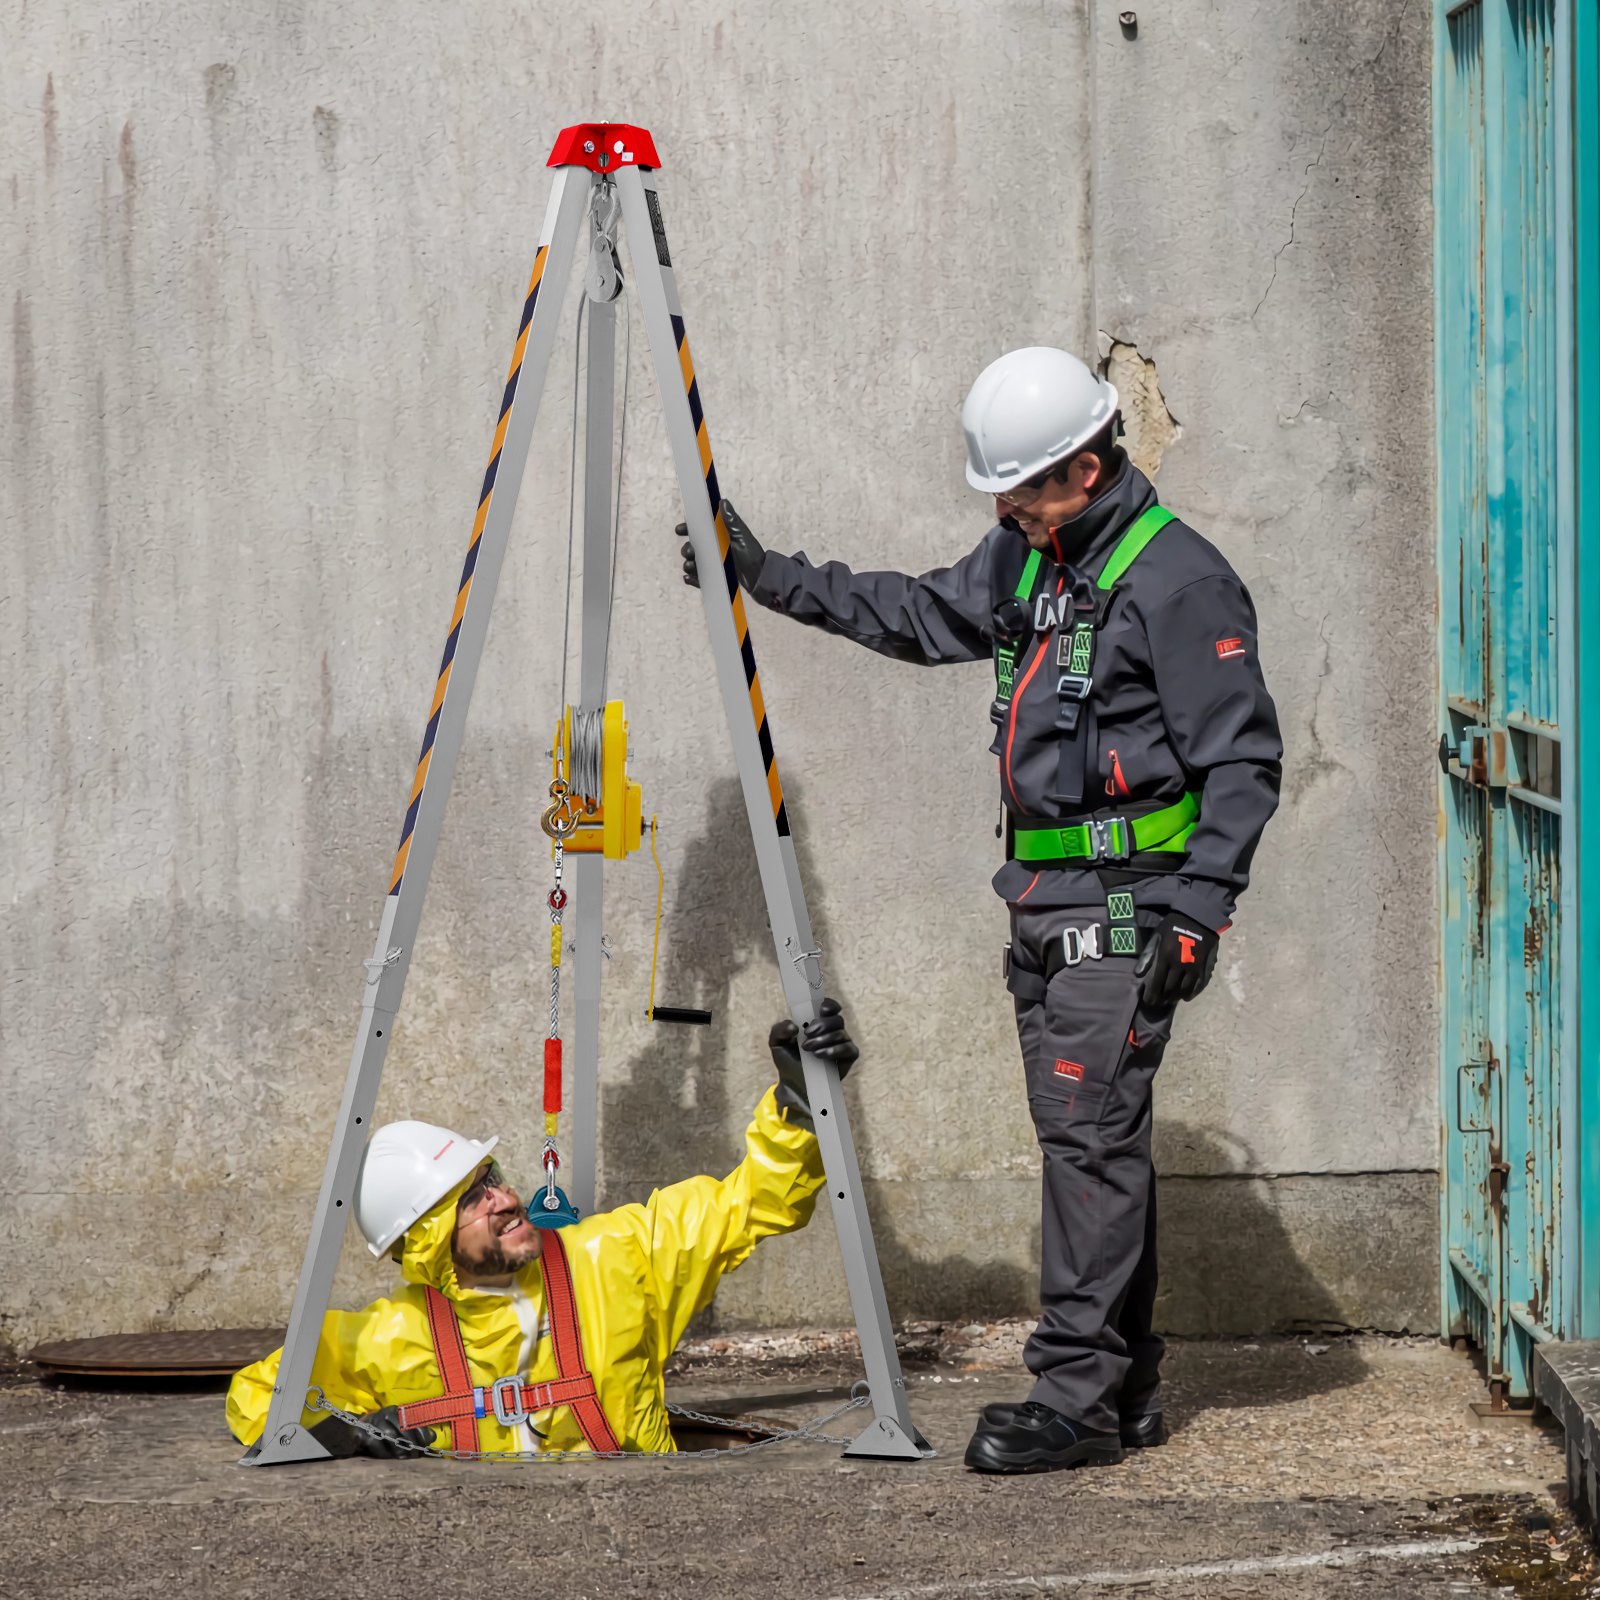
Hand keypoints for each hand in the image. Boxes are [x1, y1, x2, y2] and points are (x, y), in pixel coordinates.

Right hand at [309, 1404, 436, 1460]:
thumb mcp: (399, 1425)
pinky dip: (387, 1454)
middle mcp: (386, 1414)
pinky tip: (391, 1458)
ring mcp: (374, 1424)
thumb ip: (415, 1429)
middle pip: (404, 1431)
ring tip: (406, 1458)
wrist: (356, 1429)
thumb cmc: (383, 1429)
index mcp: (396, 1410)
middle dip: (413, 1445)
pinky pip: (379, 1448)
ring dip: (401, 1452)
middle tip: (416, 1455)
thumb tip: (433, 1437)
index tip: (427, 1444)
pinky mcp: (363, 1435)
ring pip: (393, 1440)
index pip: (413, 1420)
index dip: (422, 1434)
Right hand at [679, 498, 766, 591]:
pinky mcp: (714, 577)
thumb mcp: (741, 536)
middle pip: (692, 547)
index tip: (680, 530)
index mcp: (719, 536)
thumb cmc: (752, 555)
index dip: (688, 528)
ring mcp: (713, 564)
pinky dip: (692, 578)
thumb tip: (723, 501)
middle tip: (690, 552)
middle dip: (687, 549)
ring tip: (690, 566)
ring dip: (688, 564)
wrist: (759, 577)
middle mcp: (714, 549)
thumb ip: (731, 520)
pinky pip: (699, 578)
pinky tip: (689, 578)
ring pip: (693, 563)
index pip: (699, 529)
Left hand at [770, 997, 857, 1130]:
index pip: (830, 1007)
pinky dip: (835, 1050)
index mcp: (817, 1022)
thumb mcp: (777, 1043)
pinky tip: (820, 1055)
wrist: (793, 1085)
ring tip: (808, 1049)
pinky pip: (849, 1049)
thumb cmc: (788, 1060)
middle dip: (822, 1024)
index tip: (821, 1009)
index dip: (829, 1005)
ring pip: (841, 1033)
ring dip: (823, 1040)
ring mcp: (841, 1043)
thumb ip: (780, 1029)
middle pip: (836, 1019)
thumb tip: (793, 1026)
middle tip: (808, 1034)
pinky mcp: (847, 1058)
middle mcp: (832, 1030)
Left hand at [1134, 914, 1220, 1005]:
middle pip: (1170, 988)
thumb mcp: (1157, 936)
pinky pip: (1199, 985)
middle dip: (1162, 998)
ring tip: (1170, 1000)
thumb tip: (1138, 974)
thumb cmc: (1173, 926)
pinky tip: (1186, 997)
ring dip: (1176, 997)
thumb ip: (1147, 955)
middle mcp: (1180, 964)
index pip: (1157, 982)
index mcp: (1165, 956)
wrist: (1198, 917)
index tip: (1148, 1002)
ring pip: (1184, 989)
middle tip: (1157, 1003)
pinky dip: (1192, 993)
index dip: (1152, 995)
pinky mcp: (1205, 967)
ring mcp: (1194, 967)